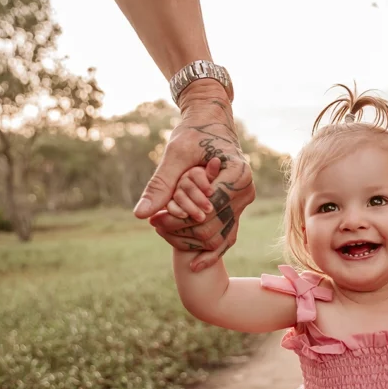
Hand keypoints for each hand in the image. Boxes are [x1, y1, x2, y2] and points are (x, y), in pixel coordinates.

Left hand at [135, 81, 254, 270]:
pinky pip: (226, 235)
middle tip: (155, 226)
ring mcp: (244, 202)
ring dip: (192, 241)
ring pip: (220, 236)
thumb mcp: (175, 154)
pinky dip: (210, 250)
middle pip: (215, 227)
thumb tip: (141, 214)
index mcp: (237, 175)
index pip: (209, 209)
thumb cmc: (194, 133)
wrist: (210, 123)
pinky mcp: (237, 208)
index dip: (181, 219)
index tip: (155, 221)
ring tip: (164, 234)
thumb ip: (161, 184)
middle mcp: (246, 191)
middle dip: (183, 231)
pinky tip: (194, 265)